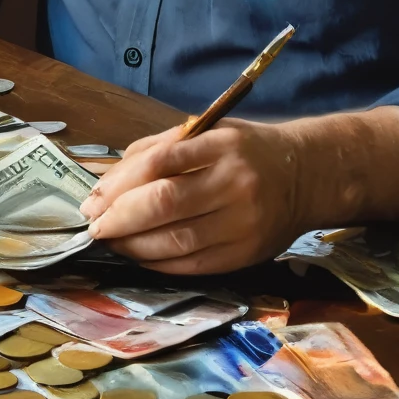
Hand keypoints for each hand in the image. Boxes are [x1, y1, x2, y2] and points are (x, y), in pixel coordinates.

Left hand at [80, 119, 302, 273]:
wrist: (306, 175)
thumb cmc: (245, 151)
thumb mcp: (208, 133)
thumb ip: (158, 149)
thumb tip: (106, 182)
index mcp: (222, 144)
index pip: (160, 162)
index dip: (119, 184)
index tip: (93, 200)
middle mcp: (235, 182)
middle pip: (165, 204)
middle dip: (120, 219)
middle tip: (95, 226)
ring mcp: (244, 222)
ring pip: (177, 241)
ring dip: (134, 246)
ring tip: (112, 242)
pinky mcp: (247, 253)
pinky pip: (194, 265)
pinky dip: (159, 264)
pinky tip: (140, 257)